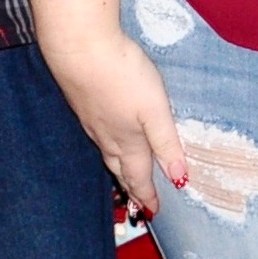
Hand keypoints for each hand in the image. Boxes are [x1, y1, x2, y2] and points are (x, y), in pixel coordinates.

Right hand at [38, 17, 187, 205]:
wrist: (78, 47)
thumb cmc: (121, 76)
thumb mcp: (154, 110)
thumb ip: (166, 143)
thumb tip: (179, 179)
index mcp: (128, 141)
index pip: (139, 175)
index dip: (147, 194)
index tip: (153, 211)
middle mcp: (106, 135)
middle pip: (120, 167)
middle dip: (131, 184)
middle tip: (138, 200)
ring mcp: (90, 119)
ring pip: (106, 151)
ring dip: (117, 165)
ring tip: (123, 172)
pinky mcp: (81, 100)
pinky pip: (95, 133)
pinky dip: (104, 143)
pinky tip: (104, 132)